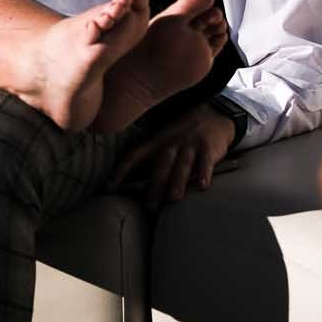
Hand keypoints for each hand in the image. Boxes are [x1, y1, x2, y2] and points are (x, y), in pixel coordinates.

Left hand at [112, 104, 238, 204]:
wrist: (212, 115)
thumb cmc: (181, 138)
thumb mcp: (162, 143)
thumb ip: (148, 162)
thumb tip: (125, 186)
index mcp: (155, 143)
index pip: (133, 156)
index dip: (121, 171)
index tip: (108, 187)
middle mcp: (170, 144)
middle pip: (160, 166)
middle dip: (154, 186)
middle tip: (150, 207)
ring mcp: (189, 146)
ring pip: (182, 165)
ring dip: (177, 181)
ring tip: (173, 198)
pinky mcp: (208, 148)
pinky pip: (205, 161)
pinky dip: (204, 173)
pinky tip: (202, 186)